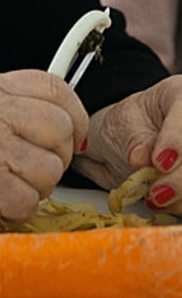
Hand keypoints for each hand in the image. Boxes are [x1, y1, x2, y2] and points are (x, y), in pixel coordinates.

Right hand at [0, 70, 88, 229]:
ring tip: (1, 186)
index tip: (71, 133)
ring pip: (50, 168)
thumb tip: (61, 120)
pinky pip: (30, 200)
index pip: (51, 86)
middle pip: (60, 127)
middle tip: (30, 168)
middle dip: (56, 156)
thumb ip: (6, 109)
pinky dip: (15, 209)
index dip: (73, 113)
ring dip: (33, 187)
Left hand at [76, 74, 181, 212]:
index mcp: (179, 94)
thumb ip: (134, 141)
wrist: (126, 142)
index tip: (159, 162)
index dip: (176, 141)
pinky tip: (169, 204)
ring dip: (181, 194)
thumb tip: (141, 159)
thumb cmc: (127, 126)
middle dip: (179, 177)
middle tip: (156, 192)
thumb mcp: (122, 126)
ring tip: (157, 198)